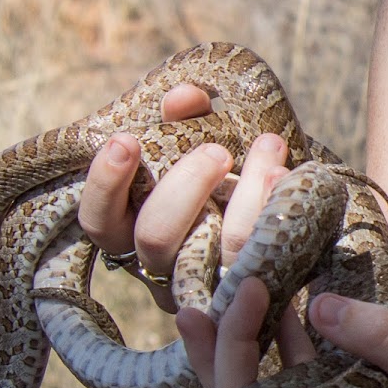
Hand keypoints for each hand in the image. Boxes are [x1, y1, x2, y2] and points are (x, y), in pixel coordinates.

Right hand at [77, 87, 291, 313]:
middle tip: (217, 152)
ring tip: (268, 147)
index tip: (126, 140)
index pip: (98, 222)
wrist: (289, 212)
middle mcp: (162, 266)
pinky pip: (263, 257)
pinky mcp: (253, 288)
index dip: (105, 185)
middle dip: (186, 186)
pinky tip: (285, 174)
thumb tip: (182, 98)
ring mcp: (209, 284)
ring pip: (219, 250)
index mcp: (132, 230)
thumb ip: (187, 116)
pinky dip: (274, 208)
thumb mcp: (202, 138)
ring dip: (246, 193)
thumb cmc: (227, 172)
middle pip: (155, 238)